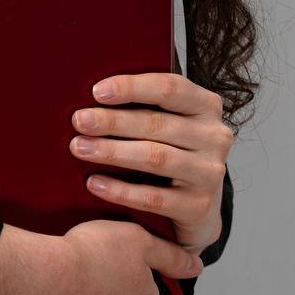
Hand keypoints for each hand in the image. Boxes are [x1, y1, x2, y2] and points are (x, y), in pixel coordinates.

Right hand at [13, 219, 203, 294]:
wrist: (45, 277)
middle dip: (108, 290)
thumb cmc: (94, 254)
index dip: (130, 268)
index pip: (146, 289)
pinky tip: (52, 289)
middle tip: (91, 263)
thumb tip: (198, 266)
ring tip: (69, 275)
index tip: (113, 254)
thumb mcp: (140, 241)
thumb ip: (171, 255)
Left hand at [69, 72, 231, 256]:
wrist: (199, 208)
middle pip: (158, 124)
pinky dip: (121, 190)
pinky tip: (95, 183)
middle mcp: (215, 137)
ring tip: (80, 148)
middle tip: (79, 121)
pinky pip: (153, 198)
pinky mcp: (199, 207)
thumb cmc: (174, 153)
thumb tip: (96, 94)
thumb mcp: (171, 123)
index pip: (171, 88)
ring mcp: (210, 173)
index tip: (96, 91)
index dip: (132, 87)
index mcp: (207, 106)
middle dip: (113, 121)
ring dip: (113, 152)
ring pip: (156, 158)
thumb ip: (147, 106)